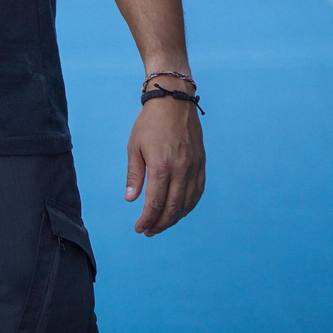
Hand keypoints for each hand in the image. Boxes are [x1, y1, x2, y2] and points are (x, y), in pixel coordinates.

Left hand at [124, 85, 204, 235]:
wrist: (173, 101)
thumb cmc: (150, 123)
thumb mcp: (134, 146)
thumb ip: (134, 175)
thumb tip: (131, 199)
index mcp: (161, 166)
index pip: (155, 204)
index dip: (147, 220)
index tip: (139, 228)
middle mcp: (181, 170)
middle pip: (173, 208)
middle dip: (160, 224)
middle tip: (149, 231)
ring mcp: (194, 167)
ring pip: (187, 203)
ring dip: (175, 219)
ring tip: (162, 224)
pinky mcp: (202, 164)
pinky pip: (198, 192)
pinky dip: (189, 206)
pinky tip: (180, 211)